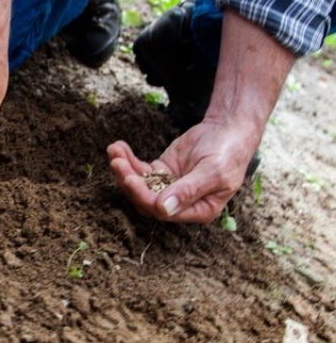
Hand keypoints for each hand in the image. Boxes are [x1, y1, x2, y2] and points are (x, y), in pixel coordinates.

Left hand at [107, 118, 259, 222]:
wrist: (228, 130)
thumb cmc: (227, 153)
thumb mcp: (213, 172)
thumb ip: (188, 190)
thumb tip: (163, 209)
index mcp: (198, 210)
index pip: (163, 212)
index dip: (144, 197)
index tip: (130, 179)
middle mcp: (180, 203)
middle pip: (146, 199)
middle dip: (129, 182)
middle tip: (117, 162)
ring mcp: (168, 187)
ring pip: (140, 184)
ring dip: (124, 169)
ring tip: (114, 151)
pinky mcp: (161, 171)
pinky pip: (140, 170)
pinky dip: (128, 159)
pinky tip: (118, 147)